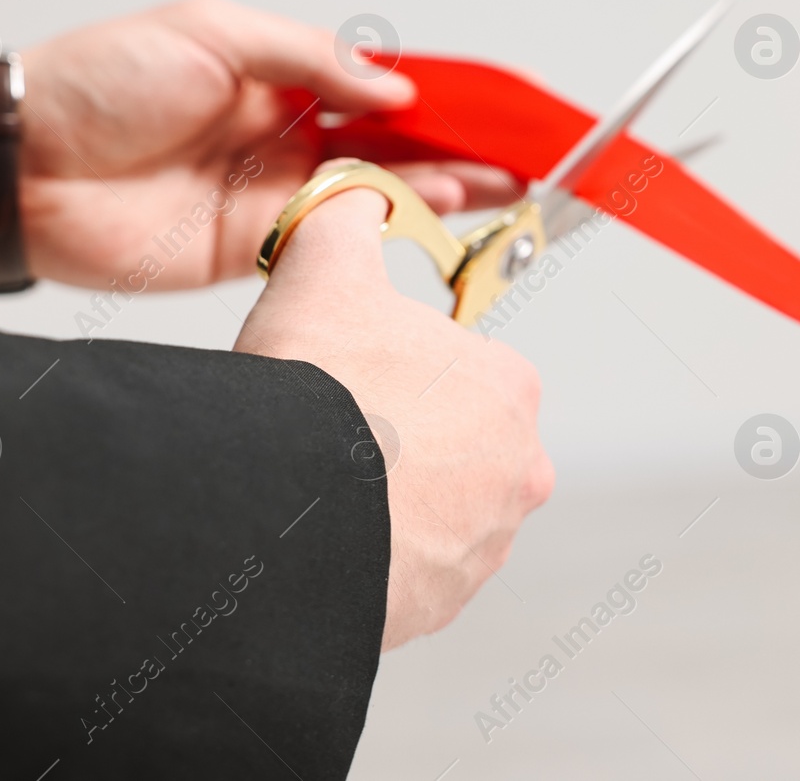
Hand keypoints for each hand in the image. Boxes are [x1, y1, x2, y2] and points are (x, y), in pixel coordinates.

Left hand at [0, 0, 520, 288]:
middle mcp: (280, 135)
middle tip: (516, 158)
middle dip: (456, 150)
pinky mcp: (249, 247)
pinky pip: (330, 239)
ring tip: (497, 188)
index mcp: (274, 76)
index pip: (376, 85)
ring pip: (373, 194)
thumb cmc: (97, 81)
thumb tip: (389, 86)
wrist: (22, 165)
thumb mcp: (211, 31)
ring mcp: (269, 193)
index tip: (489, 104)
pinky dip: (379, 232)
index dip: (436, 95)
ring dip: (437, 191)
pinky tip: (426, 219)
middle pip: (389, 145)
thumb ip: (308, 59)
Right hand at [233, 171, 553, 649]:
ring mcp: (486, 541)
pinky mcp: (446, 599)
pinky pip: (414, 568)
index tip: (356, 375)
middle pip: (454, 439)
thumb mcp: (325, 273)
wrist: (282, 522)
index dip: (397, 364)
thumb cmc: (317, 402)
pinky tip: (331, 533)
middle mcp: (518, 467)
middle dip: (402, 436)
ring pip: (437, 507)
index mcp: (508, 386)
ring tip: (329, 485)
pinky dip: (379, 555)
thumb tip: (353, 200)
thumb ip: (347, 223)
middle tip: (338, 432)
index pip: (461, 364)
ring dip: (392, 498)